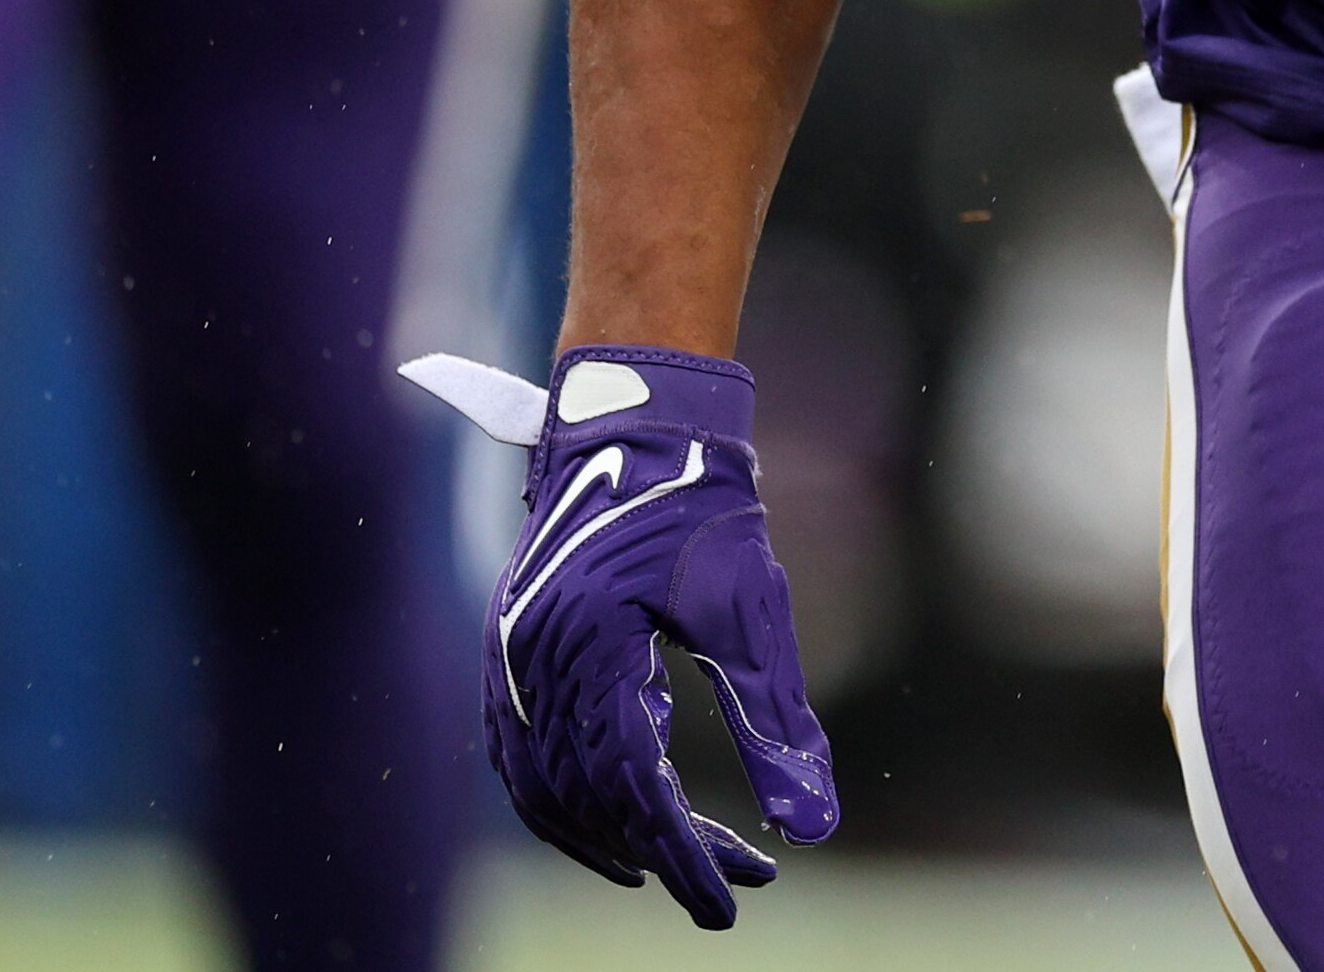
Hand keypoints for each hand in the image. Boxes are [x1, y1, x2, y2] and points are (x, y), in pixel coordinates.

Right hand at [405, 346, 839, 928]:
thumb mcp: (752, 611)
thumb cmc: (701, 504)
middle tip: (732, 879)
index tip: (731, 902)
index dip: (682, 855)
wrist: (637, 422)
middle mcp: (531, 664)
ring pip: (543, 788)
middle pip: (589, 798)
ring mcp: (508, 659)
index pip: (632, 789)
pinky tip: (615, 814)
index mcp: (589, 650)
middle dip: (661, 848)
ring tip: (674, 863)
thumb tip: (815, 825)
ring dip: (606, 835)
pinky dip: (564, 799)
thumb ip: (776, 723)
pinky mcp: (508, 651)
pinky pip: (521, 754)